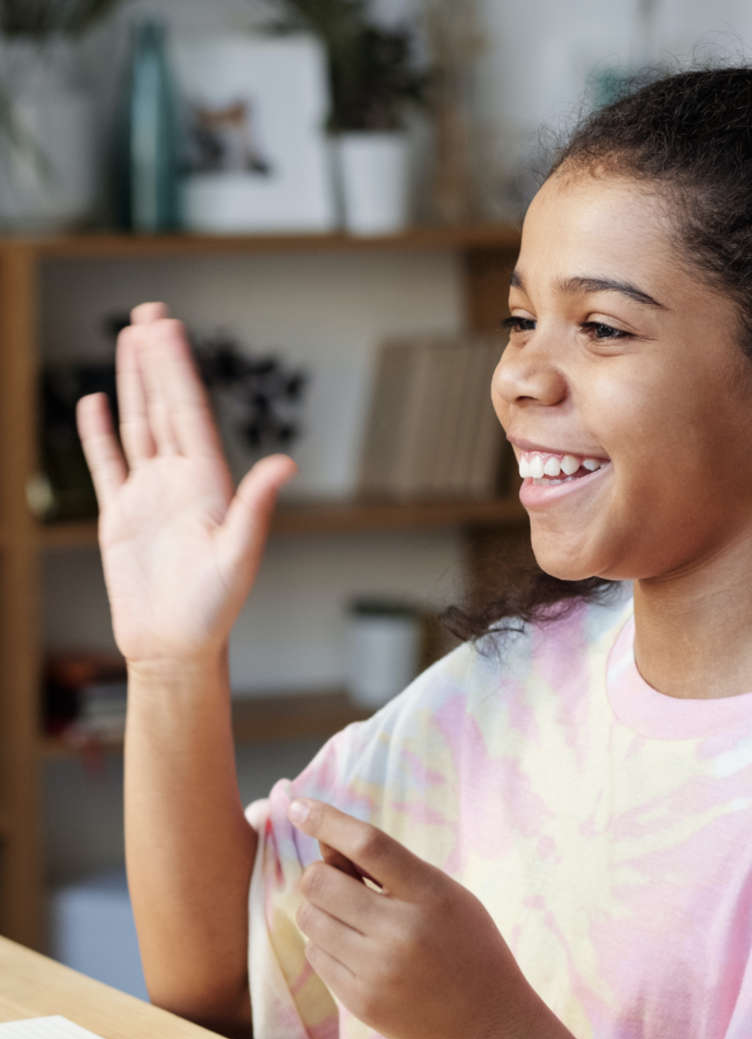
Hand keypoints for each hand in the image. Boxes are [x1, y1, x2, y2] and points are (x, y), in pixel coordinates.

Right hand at [75, 302, 295, 671]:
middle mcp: (180, 481)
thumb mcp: (239, 554)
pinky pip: (108, 464)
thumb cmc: (215, 608)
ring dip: (134, 384)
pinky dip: (99, 433)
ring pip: (139, 426)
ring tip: (130, 341)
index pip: (190, 413)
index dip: (177, 369)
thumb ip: (257, 506)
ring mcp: (149, 495)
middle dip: (157, 360)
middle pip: (164, 407)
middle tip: (149, 312)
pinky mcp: (121, 515)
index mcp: (209, 483)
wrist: (175, 645)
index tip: (167, 327)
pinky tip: (98, 401)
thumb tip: (286, 464)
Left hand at [288, 798, 544, 1038]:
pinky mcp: (360, 1001)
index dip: (328, 820)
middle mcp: (402, 931)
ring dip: (322, 912)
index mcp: (431, 894)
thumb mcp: (444, 895)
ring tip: (356, 922)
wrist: (486, 1024)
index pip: (369, 844)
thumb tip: (324, 843)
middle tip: (344, 884)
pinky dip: (328, 946)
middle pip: (321, 882)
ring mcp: (378, 970)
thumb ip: (390, 870)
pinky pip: (316, 955)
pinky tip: (361, 954)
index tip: (298, 806)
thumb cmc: (467, 946)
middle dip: (322, 876)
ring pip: (309, 919)